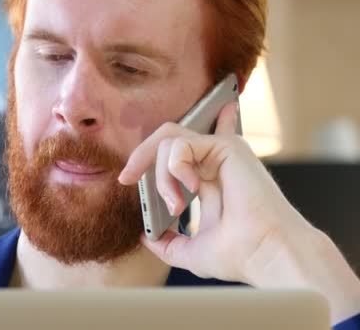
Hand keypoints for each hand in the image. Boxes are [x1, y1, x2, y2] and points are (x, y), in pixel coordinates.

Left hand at [119, 103, 359, 323]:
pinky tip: (191, 190)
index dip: (158, 151)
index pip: (184, 149)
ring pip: (168, 140)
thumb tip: (146, 237)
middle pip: (166, 139)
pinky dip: (174, 168)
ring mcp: (221, 152)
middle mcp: (215, 162)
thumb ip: (167, 242)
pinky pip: (180, 144)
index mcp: (209, 180)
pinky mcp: (226, 147)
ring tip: (176, 205)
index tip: (127, 176)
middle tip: (126, 178)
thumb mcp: (190, 250)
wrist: (265, 255)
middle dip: (141, 155)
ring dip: (161, 176)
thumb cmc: (239, 254)